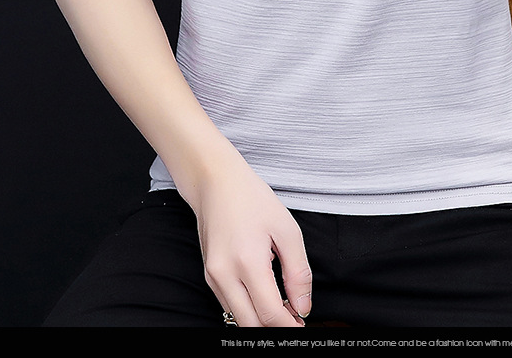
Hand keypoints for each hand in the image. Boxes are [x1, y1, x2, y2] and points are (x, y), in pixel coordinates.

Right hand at [192, 152, 311, 326]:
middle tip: (296, 320)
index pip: (269, 313)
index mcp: (247, 262)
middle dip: (275, 328)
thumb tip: (303, 306)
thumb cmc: (253, 200)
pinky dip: (248, 308)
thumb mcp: (287, 229)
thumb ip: (298, 271)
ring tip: (283, 306)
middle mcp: (224, 275)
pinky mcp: (208, 276)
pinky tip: (265, 295)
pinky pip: (229, 305)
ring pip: (238, 318)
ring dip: (261, 320)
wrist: (217, 183)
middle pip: (251, 324)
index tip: (303, 325)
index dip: (289, 326)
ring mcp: (212, 277)